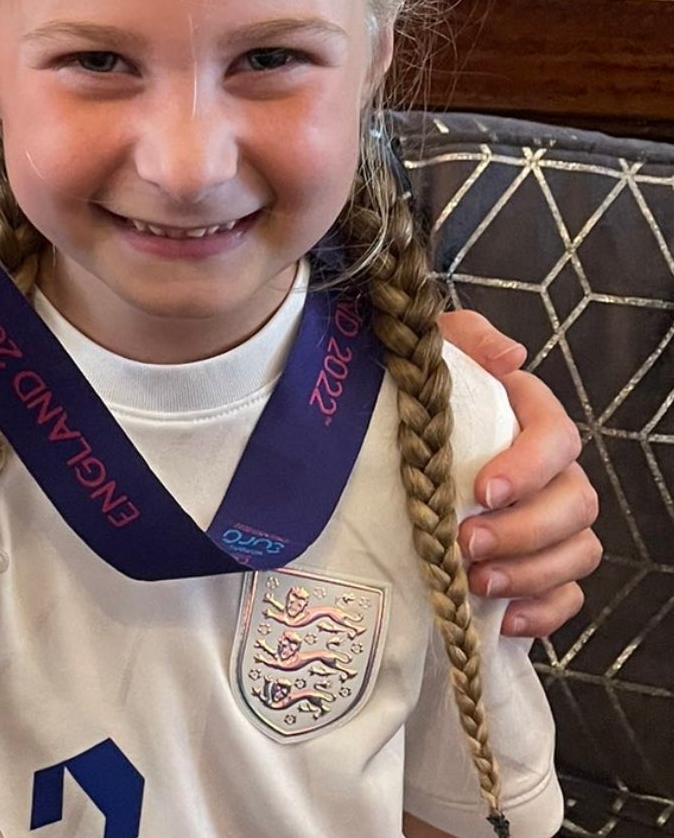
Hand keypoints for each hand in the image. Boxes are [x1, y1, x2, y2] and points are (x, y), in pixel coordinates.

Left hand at [439, 308, 601, 638]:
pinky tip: (505, 617)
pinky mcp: (541, 569)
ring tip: (477, 580)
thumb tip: (509, 355)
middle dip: (524, 530)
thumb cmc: (410, 400)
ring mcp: (551, 524)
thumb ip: (467, 341)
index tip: (482, 489)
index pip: (556, 438)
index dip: (528, 466)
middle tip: (466, 543)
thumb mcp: (428, 356)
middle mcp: (552, 474)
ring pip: (577, 552)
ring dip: (532, 572)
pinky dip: (544, 611)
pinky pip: (567, 597)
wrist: (381, 447)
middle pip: (576, 504)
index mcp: (529, 420)